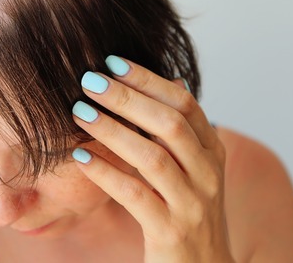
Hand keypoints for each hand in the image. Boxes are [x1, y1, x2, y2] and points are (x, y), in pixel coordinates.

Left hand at [71, 56, 233, 262]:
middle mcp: (208, 175)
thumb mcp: (196, 169)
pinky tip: (79, 157)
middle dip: (127, 98)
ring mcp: (192, 204)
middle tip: (89, 80)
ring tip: (79, 112)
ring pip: (152, 158)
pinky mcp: (171, 232)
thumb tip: (173, 81)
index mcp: (213, 153)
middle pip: (169, 125)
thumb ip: (184, 131)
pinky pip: (135, 196)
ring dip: (112, 131)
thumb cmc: (189, 213)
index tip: (113, 62)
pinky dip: (105, 173)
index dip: (149, 80)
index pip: (184, 105)